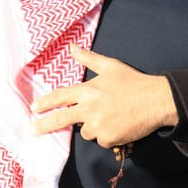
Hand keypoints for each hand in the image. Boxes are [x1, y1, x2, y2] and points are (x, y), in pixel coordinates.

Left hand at [31, 44, 178, 147]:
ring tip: (113, 116)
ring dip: (94, 126)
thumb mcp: (111, 66)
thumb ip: (89, 59)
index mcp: (89, 90)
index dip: (46, 102)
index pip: (61, 96)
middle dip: (44, 125)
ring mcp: (98, 125)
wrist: (156, 100)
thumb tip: (72, 47)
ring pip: (86, 131)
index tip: (34, 108)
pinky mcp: (109, 138)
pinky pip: (102, 140)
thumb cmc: (134, 82)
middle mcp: (90, 108)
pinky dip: (109, 135)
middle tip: (31, 130)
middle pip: (61, 119)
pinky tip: (121, 125)